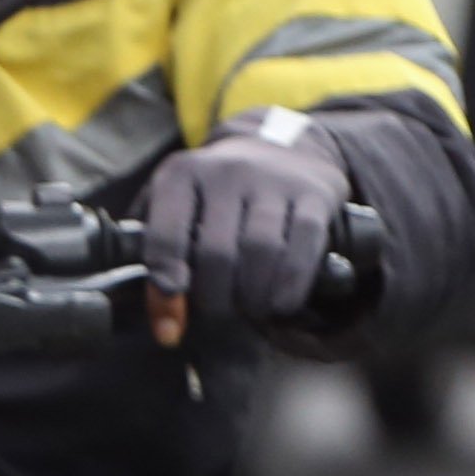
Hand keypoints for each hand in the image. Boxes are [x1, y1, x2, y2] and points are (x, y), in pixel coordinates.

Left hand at [136, 124, 353, 345]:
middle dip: (215, 298)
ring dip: (254, 298)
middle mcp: (226, 172)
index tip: (175, 311)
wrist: (284, 146)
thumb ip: (160, 261)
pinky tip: (280, 303)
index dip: (164, 285)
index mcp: (181, 175)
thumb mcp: (177, 208)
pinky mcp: (314, 194)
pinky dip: (291, 286)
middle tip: (219, 309)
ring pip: (260, 252)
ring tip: (250, 308)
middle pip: (216, 254)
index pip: (164, 238)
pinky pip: (303, 248)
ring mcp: (273, 180)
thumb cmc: (217, 195)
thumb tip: (167, 329)